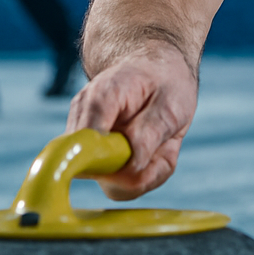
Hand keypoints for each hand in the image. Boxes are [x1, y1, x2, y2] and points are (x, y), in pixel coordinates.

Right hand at [65, 40, 197, 199]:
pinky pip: (122, 185)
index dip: (108, 160)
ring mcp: (87, 144)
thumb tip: (131, 167)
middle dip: (140, 170)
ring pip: (114, 184)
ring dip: (146, 172)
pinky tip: (154, 151)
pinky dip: (145, 175)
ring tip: (161, 144)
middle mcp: (83, 123)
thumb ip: (149, 134)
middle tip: (164, 145)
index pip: (84, 140)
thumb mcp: (170, 102)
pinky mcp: (98, 162)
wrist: (155, 69)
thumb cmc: (164, 81)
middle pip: (97, 172)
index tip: (139, 161)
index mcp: (99, 99)